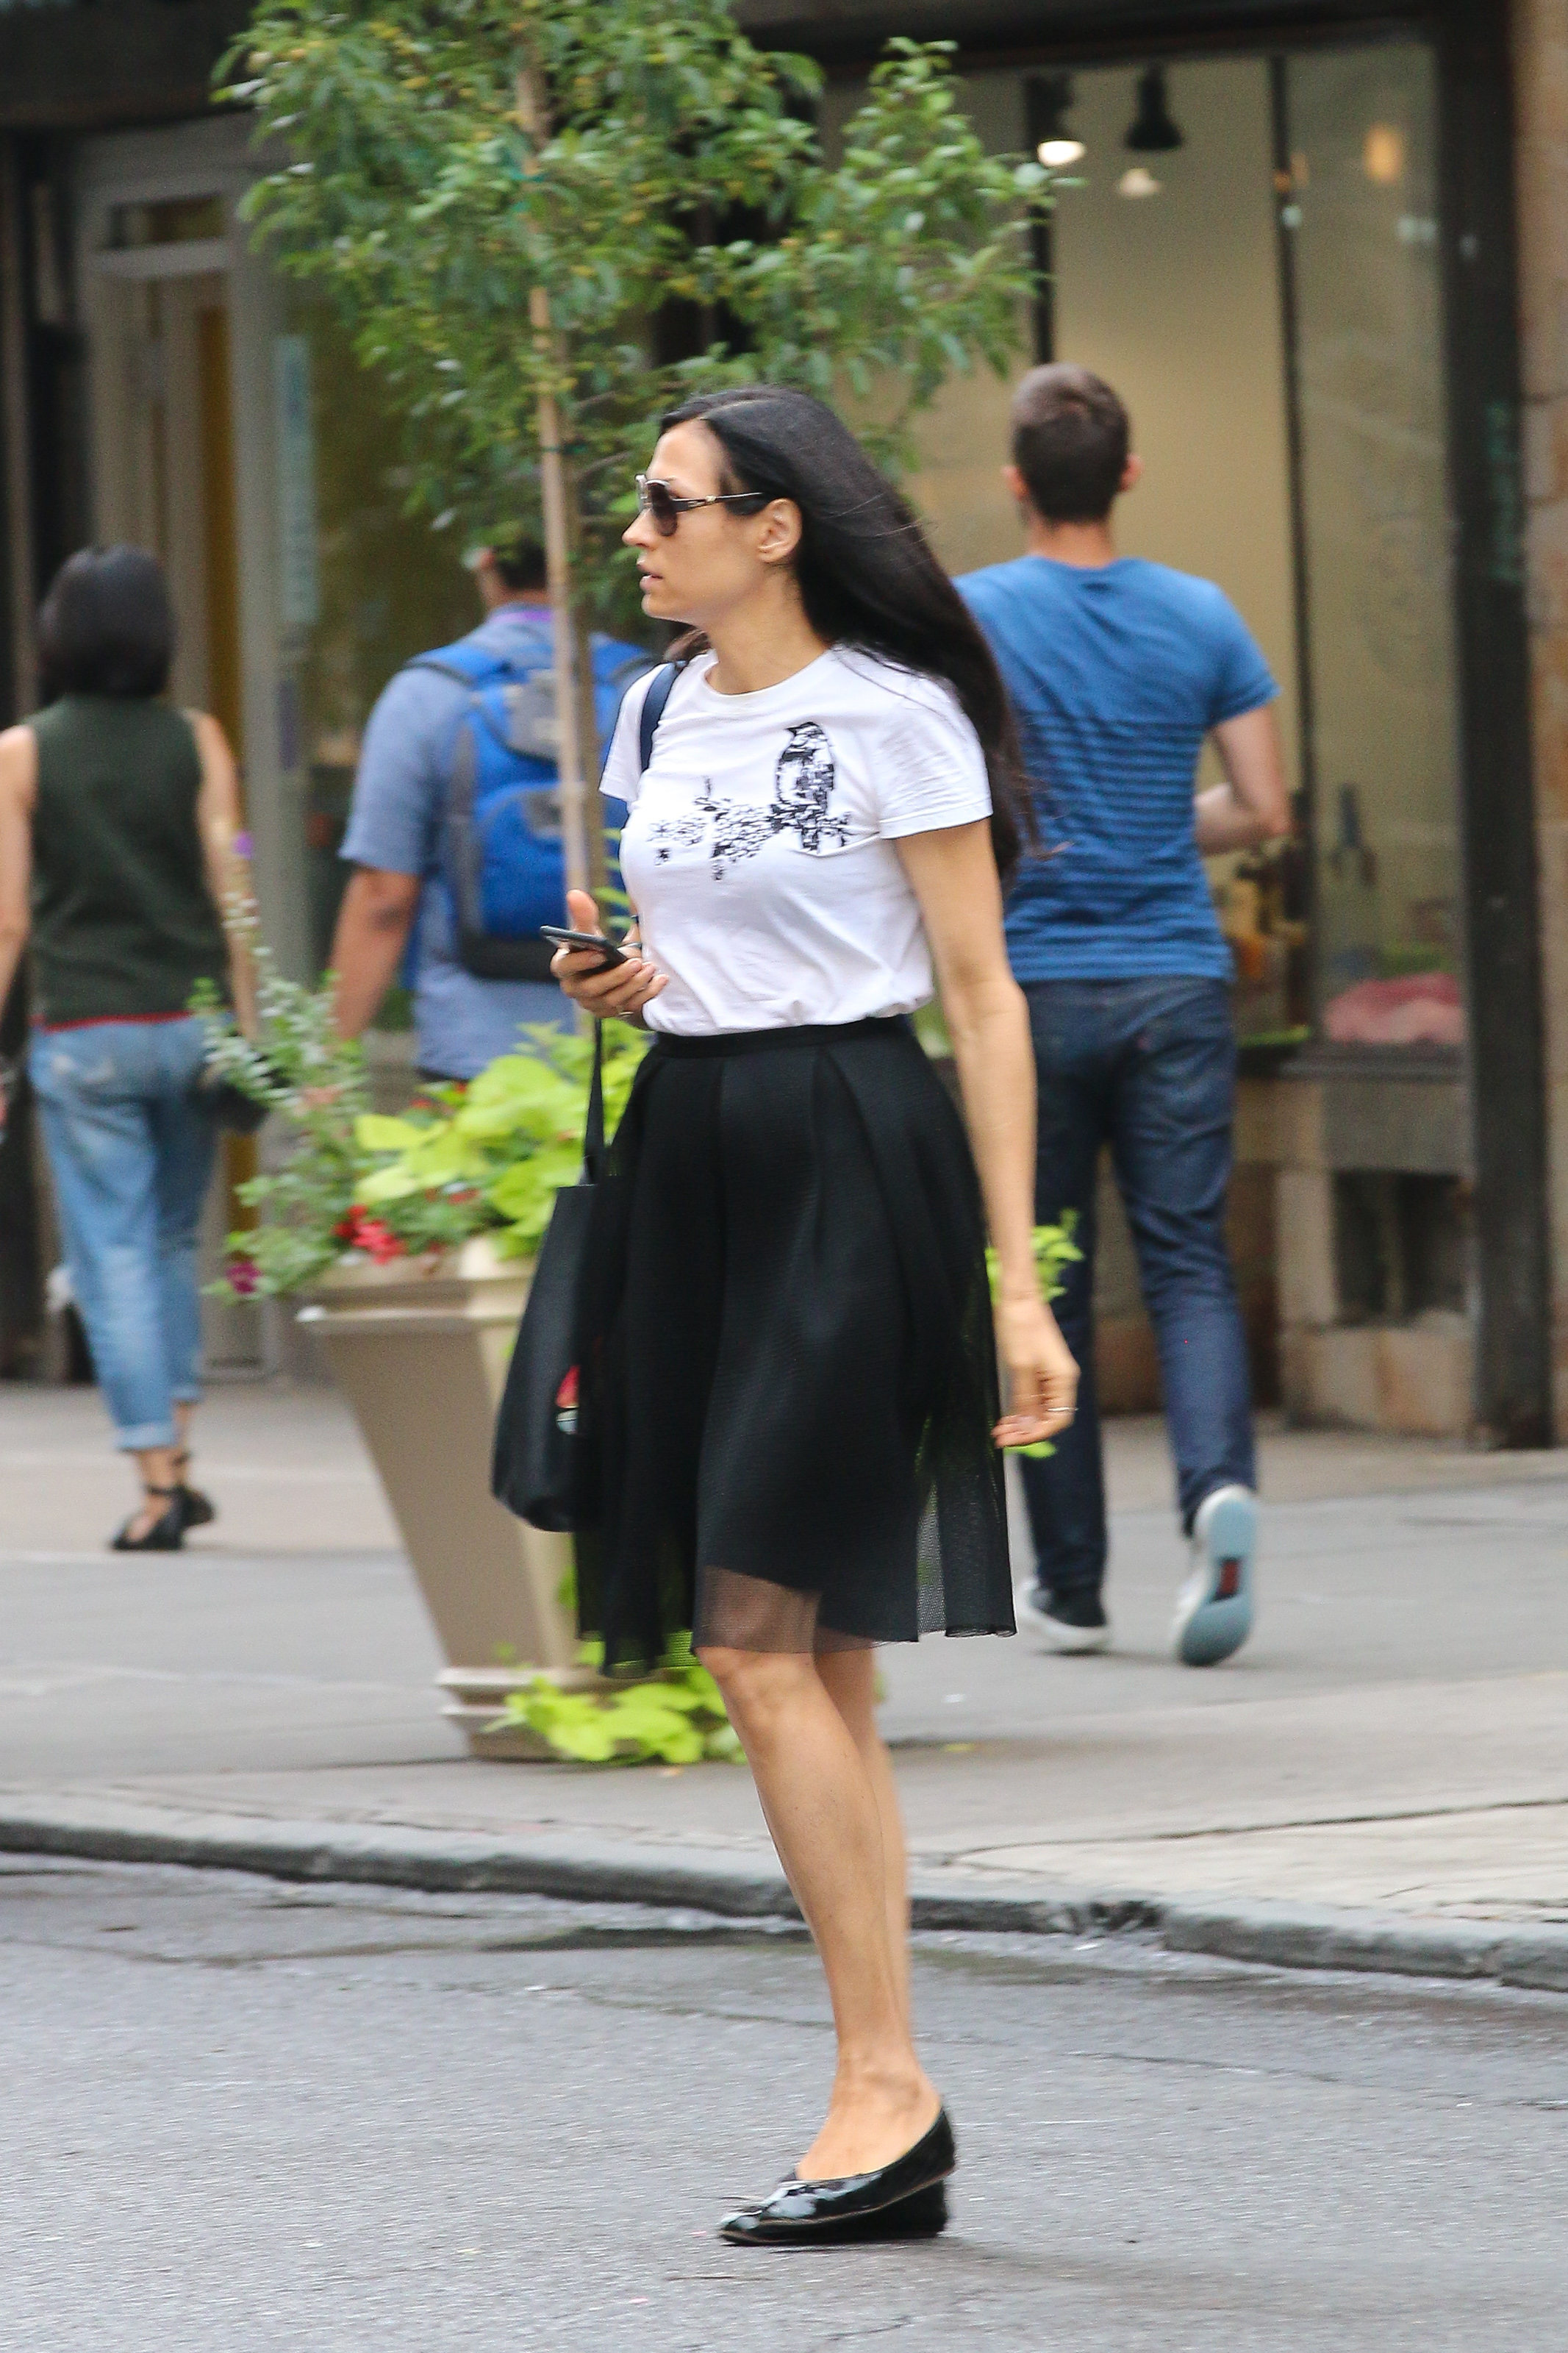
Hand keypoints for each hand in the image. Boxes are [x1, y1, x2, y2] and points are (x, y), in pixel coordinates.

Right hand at [551, 888, 668, 1021]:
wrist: (616, 972)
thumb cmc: (598, 947)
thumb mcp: (592, 931)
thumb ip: (585, 915)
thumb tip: (575, 894)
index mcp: (564, 966)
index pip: (564, 967)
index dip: (581, 962)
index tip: (601, 953)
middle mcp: (575, 989)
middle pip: (591, 989)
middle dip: (615, 976)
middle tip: (636, 961)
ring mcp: (592, 1005)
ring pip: (612, 1001)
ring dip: (634, 985)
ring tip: (650, 967)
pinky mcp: (612, 1013)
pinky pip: (629, 1008)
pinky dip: (646, 994)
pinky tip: (660, 980)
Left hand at [992, 1293, 1078, 1449]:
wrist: (1017, 1295)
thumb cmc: (1020, 1324)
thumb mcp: (1020, 1365)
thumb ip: (1025, 1398)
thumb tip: (1026, 1427)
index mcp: (1064, 1378)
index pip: (1058, 1420)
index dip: (1036, 1433)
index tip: (1012, 1439)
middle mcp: (1061, 1379)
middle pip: (1049, 1417)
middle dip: (1025, 1430)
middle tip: (1000, 1437)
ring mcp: (1050, 1374)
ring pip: (1040, 1409)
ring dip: (1021, 1422)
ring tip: (999, 1429)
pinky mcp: (1038, 1369)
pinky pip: (1033, 1397)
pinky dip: (1020, 1409)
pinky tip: (1005, 1416)